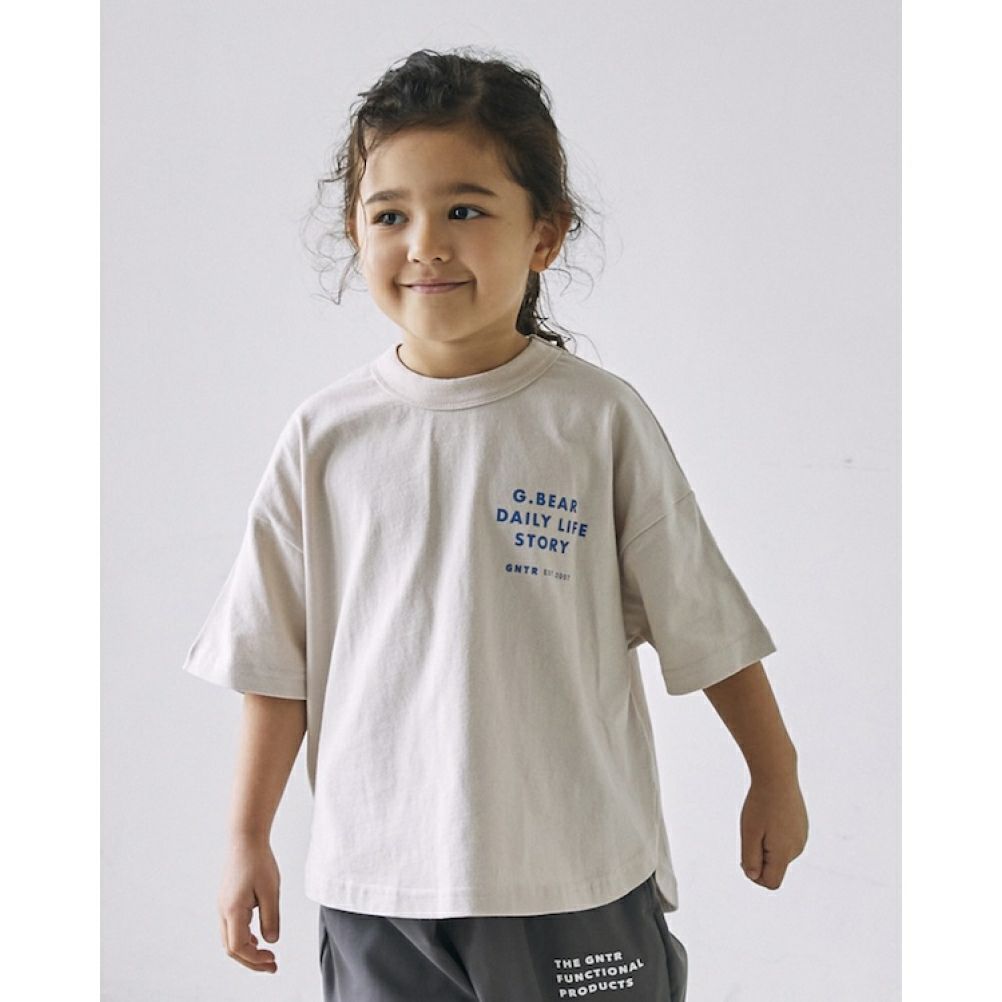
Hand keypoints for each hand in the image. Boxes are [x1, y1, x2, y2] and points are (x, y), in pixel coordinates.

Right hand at [218, 837, 281, 972]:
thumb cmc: (258, 860)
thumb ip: (271, 917)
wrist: (244, 838)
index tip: (273, 960)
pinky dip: (244, 938)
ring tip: (266, 956)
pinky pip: (231, 927)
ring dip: (247, 951)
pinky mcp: (226, 900)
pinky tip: (257, 938)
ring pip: (230, 939)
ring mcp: (222, 906)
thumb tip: (271, 941)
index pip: (239, 947)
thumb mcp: (271, 890)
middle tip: (272, 966)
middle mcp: (223, 911)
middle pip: (231, 948)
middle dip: (251, 961)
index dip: (255, 959)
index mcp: (233, 910)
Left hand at [739, 773, 808, 889]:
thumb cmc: (760, 804)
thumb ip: (751, 858)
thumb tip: (754, 876)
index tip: (745, 856)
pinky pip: (786, 841)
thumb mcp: (749, 832)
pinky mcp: (802, 827)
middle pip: (775, 868)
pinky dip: (775, 835)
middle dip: (760, 857)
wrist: (777, 776)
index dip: (755, 876)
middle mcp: (797, 849)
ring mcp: (802, 837)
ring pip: (779, 854)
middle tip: (750, 832)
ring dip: (767, 845)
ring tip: (761, 821)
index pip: (771, 882)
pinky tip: (770, 816)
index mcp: (785, 853)